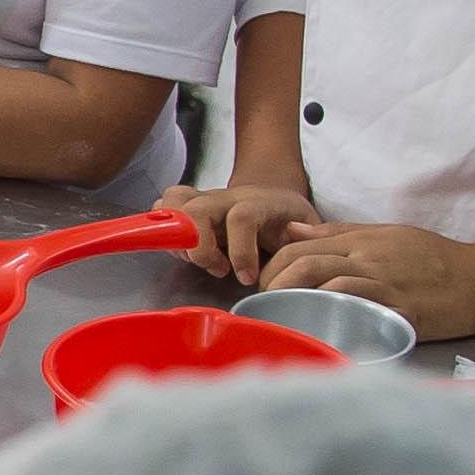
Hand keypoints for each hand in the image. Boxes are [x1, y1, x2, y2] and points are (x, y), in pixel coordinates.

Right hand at [165, 178, 318, 283]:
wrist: (276, 196)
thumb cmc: (292, 220)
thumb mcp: (310, 230)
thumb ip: (308, 240)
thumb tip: (295, 249)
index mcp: (261, 202)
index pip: (241, 217)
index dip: (241, 252)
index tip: (248, 279)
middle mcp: (228, 196)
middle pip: (197, 209)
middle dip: (199, 248)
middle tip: (218, 269)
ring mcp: (206, 198)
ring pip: (173, 203)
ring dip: (178, 238)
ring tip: (201, 260)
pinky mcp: (190, 204)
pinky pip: (164, 205)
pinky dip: (166, 229)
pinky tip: (188, 251)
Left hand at [258, 218, 474, 340]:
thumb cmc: (435, 260)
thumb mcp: (387, 236)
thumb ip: (339, 234)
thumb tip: (292, 232)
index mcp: (362, 240)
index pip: (299, 245)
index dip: (271, 264)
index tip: (260, 285)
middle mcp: (368, 257)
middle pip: (303, 261)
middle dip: (272, 283)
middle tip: (261, 304)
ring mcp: (383, 282)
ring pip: (324, 281)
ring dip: (292, 299)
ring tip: (278, 316)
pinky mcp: (400, 309)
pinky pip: (358, 305)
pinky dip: (330, 312)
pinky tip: (313, 325)